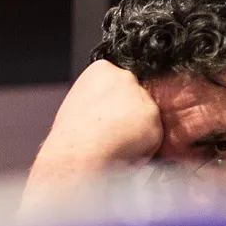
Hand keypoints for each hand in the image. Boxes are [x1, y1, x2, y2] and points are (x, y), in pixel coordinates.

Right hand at [24, 60, 163, 206]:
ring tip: (113, 142)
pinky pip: (154, 134)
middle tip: (108, 131)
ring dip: (135, 131)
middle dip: (126, 114)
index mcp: (101, 70)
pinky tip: (124, 148)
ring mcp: (140, 95)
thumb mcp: (76, 104)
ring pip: (146, 115)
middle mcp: (124, 77)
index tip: (101, 114)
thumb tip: (109, 106)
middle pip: (134, 97)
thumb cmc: (71, 136)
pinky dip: (143, 146)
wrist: (77, 155)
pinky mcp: (153, 116)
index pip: (117, 82)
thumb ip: (98, 98)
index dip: (110, 101)